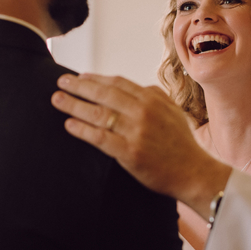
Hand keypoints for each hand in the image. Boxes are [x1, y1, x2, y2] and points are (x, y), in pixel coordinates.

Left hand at [51, 74, 230, 218]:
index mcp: (153, 100)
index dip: (96, 78)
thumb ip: (156, 97)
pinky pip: (99, 138)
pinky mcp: (129, 152)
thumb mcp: (173, 112)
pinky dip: (82, 130)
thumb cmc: (182, 144)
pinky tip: (69, 125)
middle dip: (79, 86)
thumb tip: (139, 87)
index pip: (118, 83)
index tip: (80, 76)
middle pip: (104, 94)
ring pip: (98, 114)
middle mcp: (143, 112)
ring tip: (57, 100)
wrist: (193, 173)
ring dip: (74, 105)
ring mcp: (136, 132)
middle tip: (60, 82)